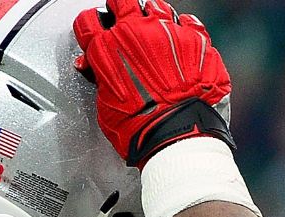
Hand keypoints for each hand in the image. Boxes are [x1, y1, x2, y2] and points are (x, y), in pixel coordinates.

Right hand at [74, 0, 233, 165]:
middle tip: (125, 19)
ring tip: (157, 29)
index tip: (97, 31)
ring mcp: (168, 34)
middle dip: (121, 8)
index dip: (91, 26)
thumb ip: (102, 78)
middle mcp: (135, 34)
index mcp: (106, 48)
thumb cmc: (140, 127)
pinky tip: (185, 37)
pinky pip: (192, 22)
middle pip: (122, 1)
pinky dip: (187, 29)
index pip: (88, 21)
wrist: (178, 136)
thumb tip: (97, 71)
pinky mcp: (196, 42)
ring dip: (154, 16)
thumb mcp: (105, 104)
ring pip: (157, 7)